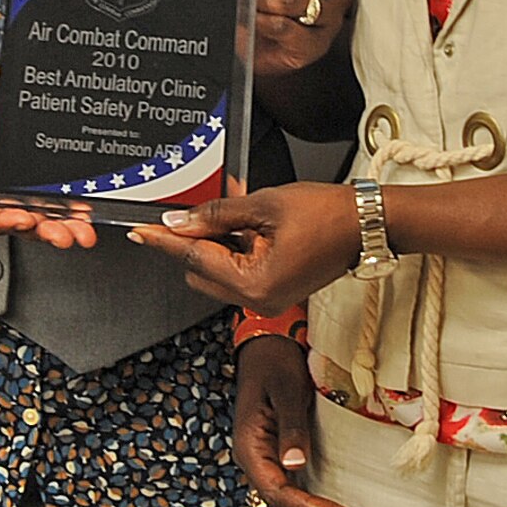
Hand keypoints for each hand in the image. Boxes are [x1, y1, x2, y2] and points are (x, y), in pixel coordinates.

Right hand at [0, 71, 97, 248]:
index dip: (1, 222)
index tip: (23, 219)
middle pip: (14, 222)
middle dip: (42, 231)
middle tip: (63, 234)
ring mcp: (10, 187)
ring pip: (36, 215)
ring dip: (60, 225)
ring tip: (81, 228)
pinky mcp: (28, 176)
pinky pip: (48, 195)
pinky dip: (68, 205)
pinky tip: (84, 207)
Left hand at [127, 184, 356, 312]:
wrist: (366, 223)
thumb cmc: (327, 214)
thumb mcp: (263, 205)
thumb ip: (215, 214)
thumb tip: (179, 220)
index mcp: (256, 284)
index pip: (195, 259)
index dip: (164, 241)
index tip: (139, 232)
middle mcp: (259, 301)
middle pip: (200, 271)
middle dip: (194, 241)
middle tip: (196, 210)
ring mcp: (267, 299)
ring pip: (217, 272)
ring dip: (215, 245)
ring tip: (238, 216)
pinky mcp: (274, 291)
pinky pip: (238, 271)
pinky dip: (233, 249)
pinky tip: (244, 225)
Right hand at [235, 336, 367, 506]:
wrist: (268, 347)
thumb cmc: (278, 363)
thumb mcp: (287, 390)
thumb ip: (291, 427)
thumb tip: (295, 465)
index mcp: (250, 445)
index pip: (276, 492)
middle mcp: (252, 460)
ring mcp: (261, 462)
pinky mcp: (274, 460)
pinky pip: (282, 499)